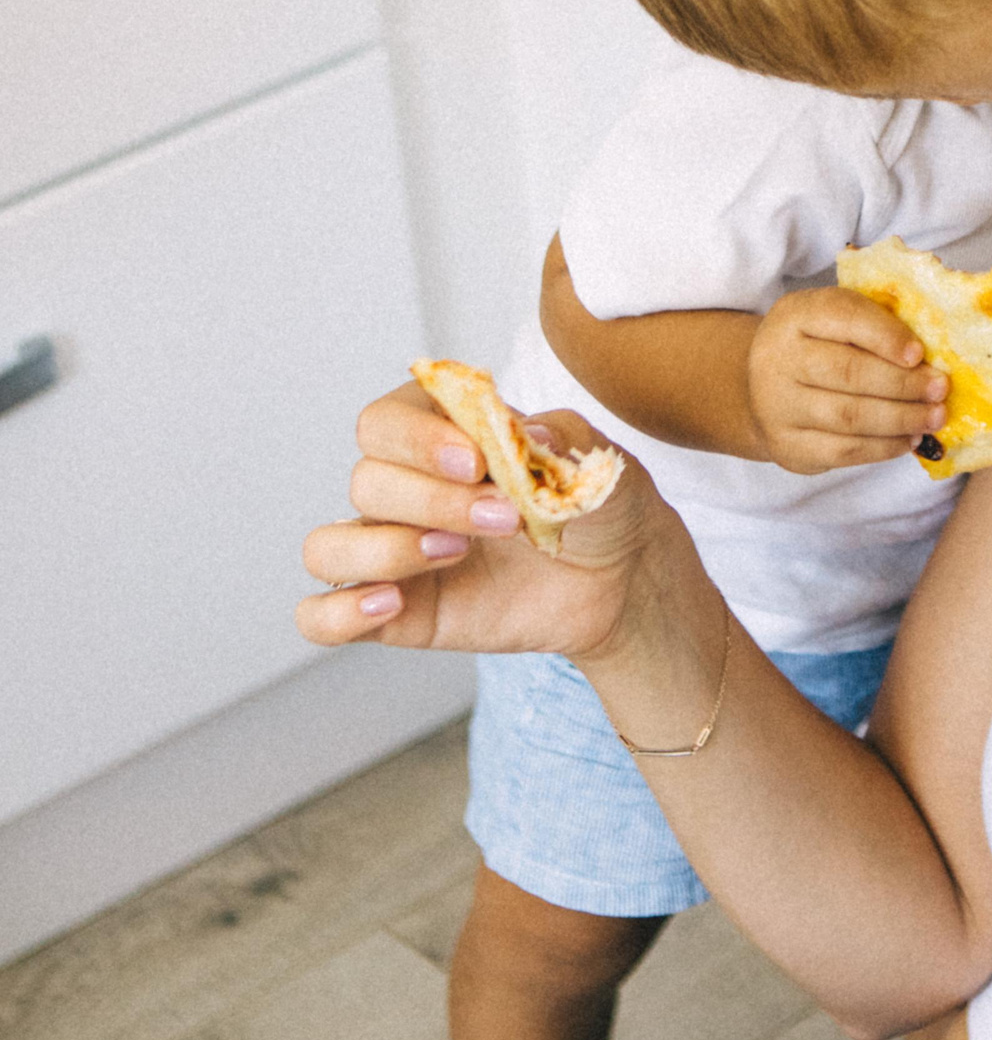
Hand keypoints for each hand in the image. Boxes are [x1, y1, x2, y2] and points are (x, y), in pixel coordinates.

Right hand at [296, 382, 680, 658]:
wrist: (624, 581)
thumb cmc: (599, 507)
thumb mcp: (596, 462)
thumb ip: (560, 440)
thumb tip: (528, 435)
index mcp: (441, 439)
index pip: (384, 422)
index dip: (417, 439)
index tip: (477, 461)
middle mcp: (406, 490)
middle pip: (366, 482)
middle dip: (433, 501)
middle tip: (504, 519)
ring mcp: (395, 552)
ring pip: (329, 548)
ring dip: (386, 550)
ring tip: (456, 554)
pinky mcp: (398, 613)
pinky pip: (319, 617)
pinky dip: (336, 614)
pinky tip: (390, 605)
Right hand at [745, 288, 947, 472]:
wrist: (767, 388)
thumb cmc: (821, 347)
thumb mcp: (838, 322)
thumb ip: (877, 325)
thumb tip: (933, 355)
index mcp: (796, 314)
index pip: (843, 317)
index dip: (885, 335)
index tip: (920, 353)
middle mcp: (777, 357)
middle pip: (848, 372)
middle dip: (903, 383)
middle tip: (940, 389)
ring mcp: (777, 405)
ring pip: (849, 416)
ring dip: (901, 418)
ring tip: (934, 417)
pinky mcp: (787, 445)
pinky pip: (844, 450)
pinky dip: (885, 447)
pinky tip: (910, 439)